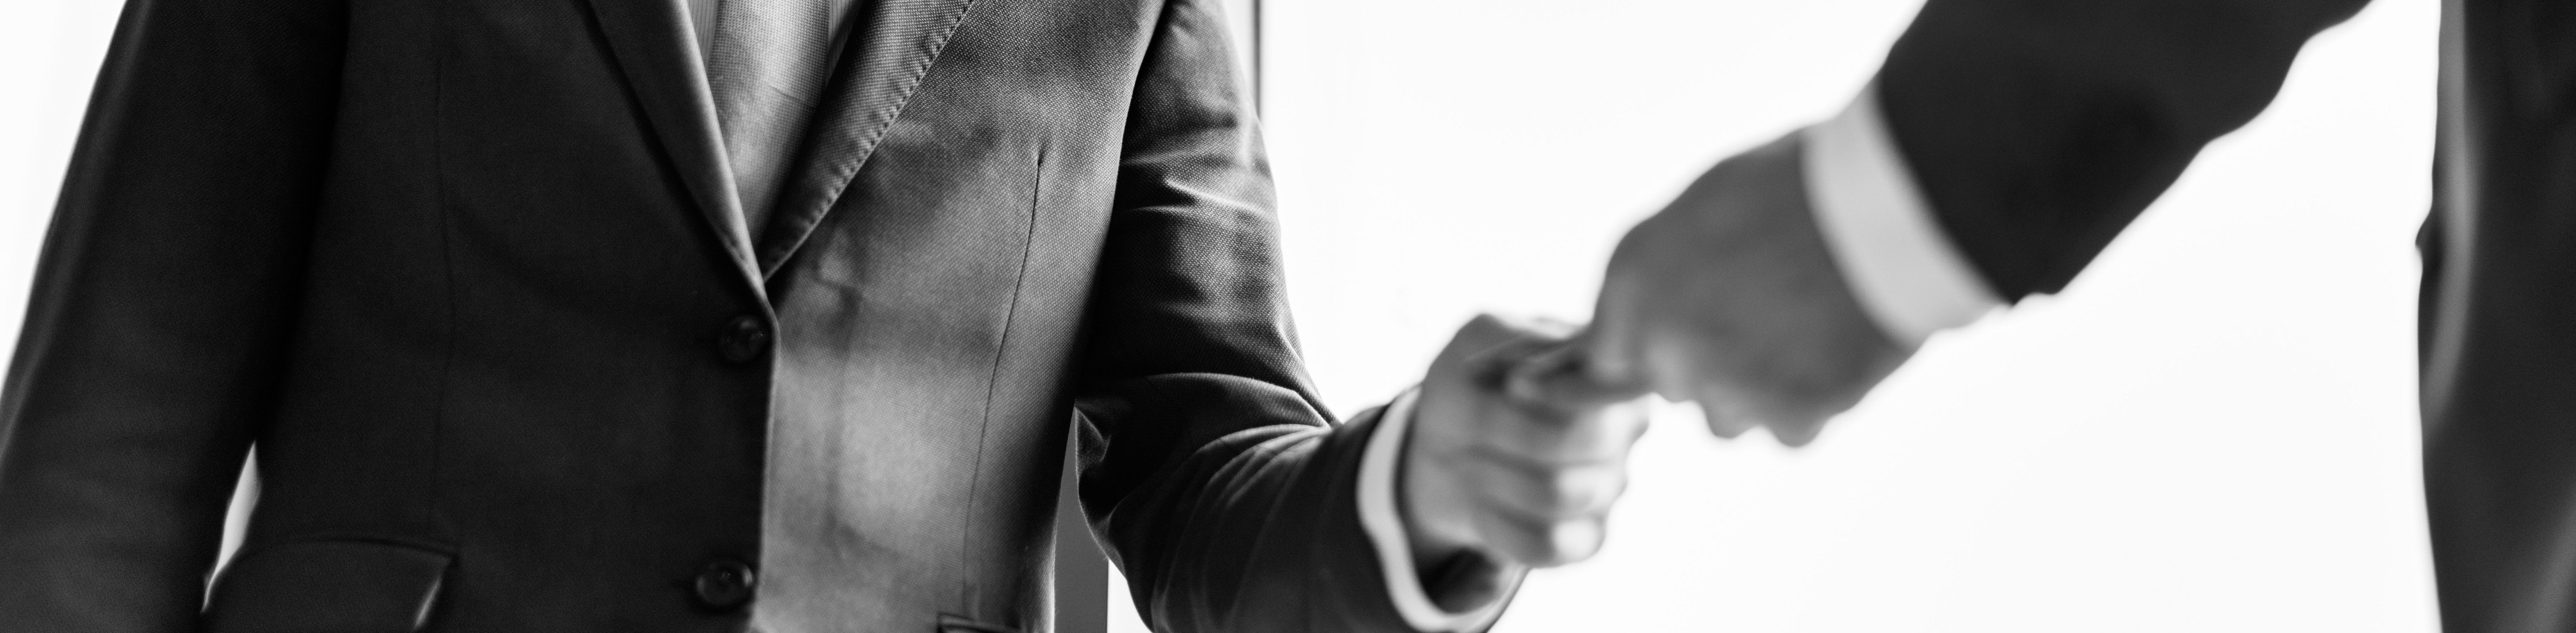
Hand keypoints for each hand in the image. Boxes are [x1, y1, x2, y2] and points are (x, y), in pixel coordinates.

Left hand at [1401, 314, 1649, 569]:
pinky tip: (1480, 501)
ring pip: (1557, 493)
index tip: (1513, 386)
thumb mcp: (1479, 345)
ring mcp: (1611, 486)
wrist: (1445, 445)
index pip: (1613, 385)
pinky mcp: (1587, 537)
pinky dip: (1496, 523)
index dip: (1560, 391)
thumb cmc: (1471, 384)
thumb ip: (1515, 351)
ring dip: (1493, 474)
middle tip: (1475, 422)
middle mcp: (1625, 429)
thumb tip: (1528, 382)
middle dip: (1512, 433)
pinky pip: (1545, 544)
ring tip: (1471, 457)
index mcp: (1612, 368)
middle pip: (1586, 440)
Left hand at [1585, 133, 1909, 445]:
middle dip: (1706, 363)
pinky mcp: (1791, 415)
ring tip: (1803, 338)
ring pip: (1723, 421)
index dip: (1649, 344)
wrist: (1886, 208)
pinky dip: (1807, 410)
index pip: (1609, 353)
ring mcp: (1727, 386)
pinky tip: (1833, 359)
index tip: (1685, 330)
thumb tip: (1659, 302)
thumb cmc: (1798, 185)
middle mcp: (1667, 342)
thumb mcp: (1707, 202)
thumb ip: (1666, 267)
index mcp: (1635, 280)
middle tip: (1765, 317)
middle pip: (1671, 385)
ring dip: (1753, 396)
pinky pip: (1785, 435)